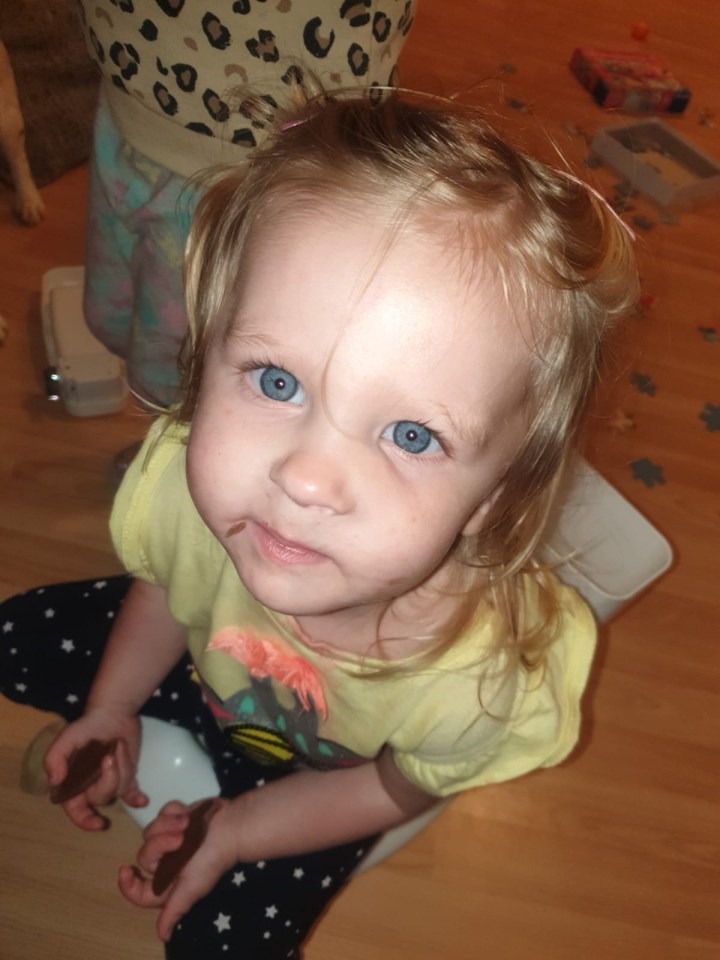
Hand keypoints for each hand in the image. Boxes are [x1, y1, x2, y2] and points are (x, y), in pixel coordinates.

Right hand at [43, 709, 146, 830]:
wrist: (112, 712)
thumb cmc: (86, 726)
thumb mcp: (66, 738)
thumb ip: (55, 758)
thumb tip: (55, 781)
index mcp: (72, 783)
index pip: (76, 809)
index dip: (84, 820)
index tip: (97, 823)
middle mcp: (90, 787)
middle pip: (101, 798)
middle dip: (108, 778)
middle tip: (109, 756)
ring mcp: (110, 782)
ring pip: (118, 790)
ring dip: (122, 767)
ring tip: (118, 746)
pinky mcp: (126, 775)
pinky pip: (131, 792)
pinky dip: (136, 798)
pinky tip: (142, 801)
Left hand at [118, 798, 233, 941]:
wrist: (230, 827)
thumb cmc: (211, 861)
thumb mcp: (192, 889)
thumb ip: (173, 910)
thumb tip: (163, 937)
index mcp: (168, 882)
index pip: (140, 892)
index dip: (128, 885)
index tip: (125, 869)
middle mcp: (166, 862)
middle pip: (144, 855)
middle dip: (159, 843)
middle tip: (179, 838)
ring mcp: (169, 838)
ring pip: (150, 831)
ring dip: (168, 824)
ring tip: (187, 822)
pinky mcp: (176, 817)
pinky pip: (162, 812)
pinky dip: (174, 811)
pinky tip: (188, 815)